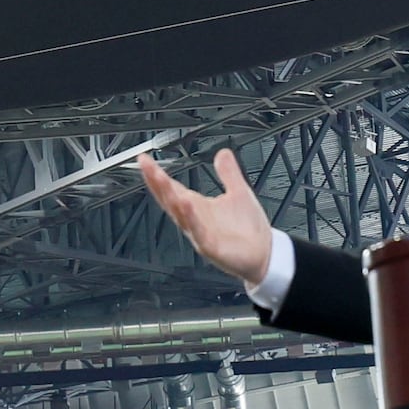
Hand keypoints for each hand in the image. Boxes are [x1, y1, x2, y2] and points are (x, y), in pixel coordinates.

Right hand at [137, 149, 275, 285]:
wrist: (264, 255)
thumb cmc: (249, 230)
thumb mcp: (239, 193)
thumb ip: (228, 173)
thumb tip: (222, 153)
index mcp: (198, 207)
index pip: (172, 188)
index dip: (157, 175)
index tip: (144, 160)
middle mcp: (195, 220)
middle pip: (170, 200)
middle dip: (157, 183)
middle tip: (147, 166)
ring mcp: (200, 234)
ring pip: (180, 215)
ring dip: (170, 198)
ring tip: (161, 180)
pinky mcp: (211, 248)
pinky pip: (198, 232)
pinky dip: (191, 218)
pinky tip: (186, 205)